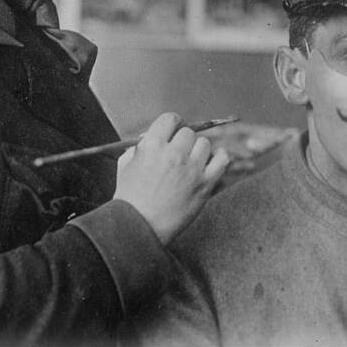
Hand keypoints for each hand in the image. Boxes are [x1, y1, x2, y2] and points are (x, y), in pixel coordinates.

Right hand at [113, 113, 229, 244]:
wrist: (140, 228)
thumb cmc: (130, 199)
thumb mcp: (125, 165)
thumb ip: (139, 147)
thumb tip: (150, 136)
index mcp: (151, 145)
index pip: (170, 119)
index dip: (173, 124)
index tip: (174, 130)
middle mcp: (173, 153)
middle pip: (188, 132)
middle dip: (183, 141)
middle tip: (179, 153)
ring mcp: (191, 168)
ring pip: (205, 144)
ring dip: (198, 150)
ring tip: (191, 162)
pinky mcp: (205, 184)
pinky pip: (222, 159)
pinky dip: (219, 156)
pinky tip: (214, 158)